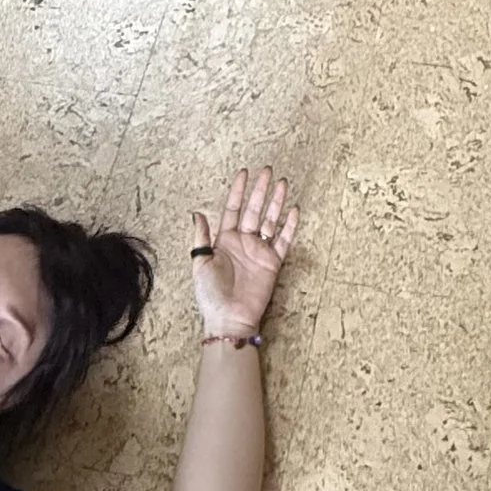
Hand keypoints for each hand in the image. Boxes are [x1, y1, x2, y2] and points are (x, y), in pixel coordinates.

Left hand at [192, 166, 298, 340]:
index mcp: (225, 240)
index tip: (244, 173)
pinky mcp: (272, 263)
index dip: (239, 191)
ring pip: (270, 220)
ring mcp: (259, 251)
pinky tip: (294, 211)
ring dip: (276, 202)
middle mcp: (244, 242)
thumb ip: (201, 238)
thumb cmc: (211, 295)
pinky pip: (283, 240)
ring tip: (282, 183)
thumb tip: (196, 213)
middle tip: (268, 171)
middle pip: (254, 210)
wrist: (229, 319)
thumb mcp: (200, 264)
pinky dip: (290, 226)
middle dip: (261, 190)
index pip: (233, 209)